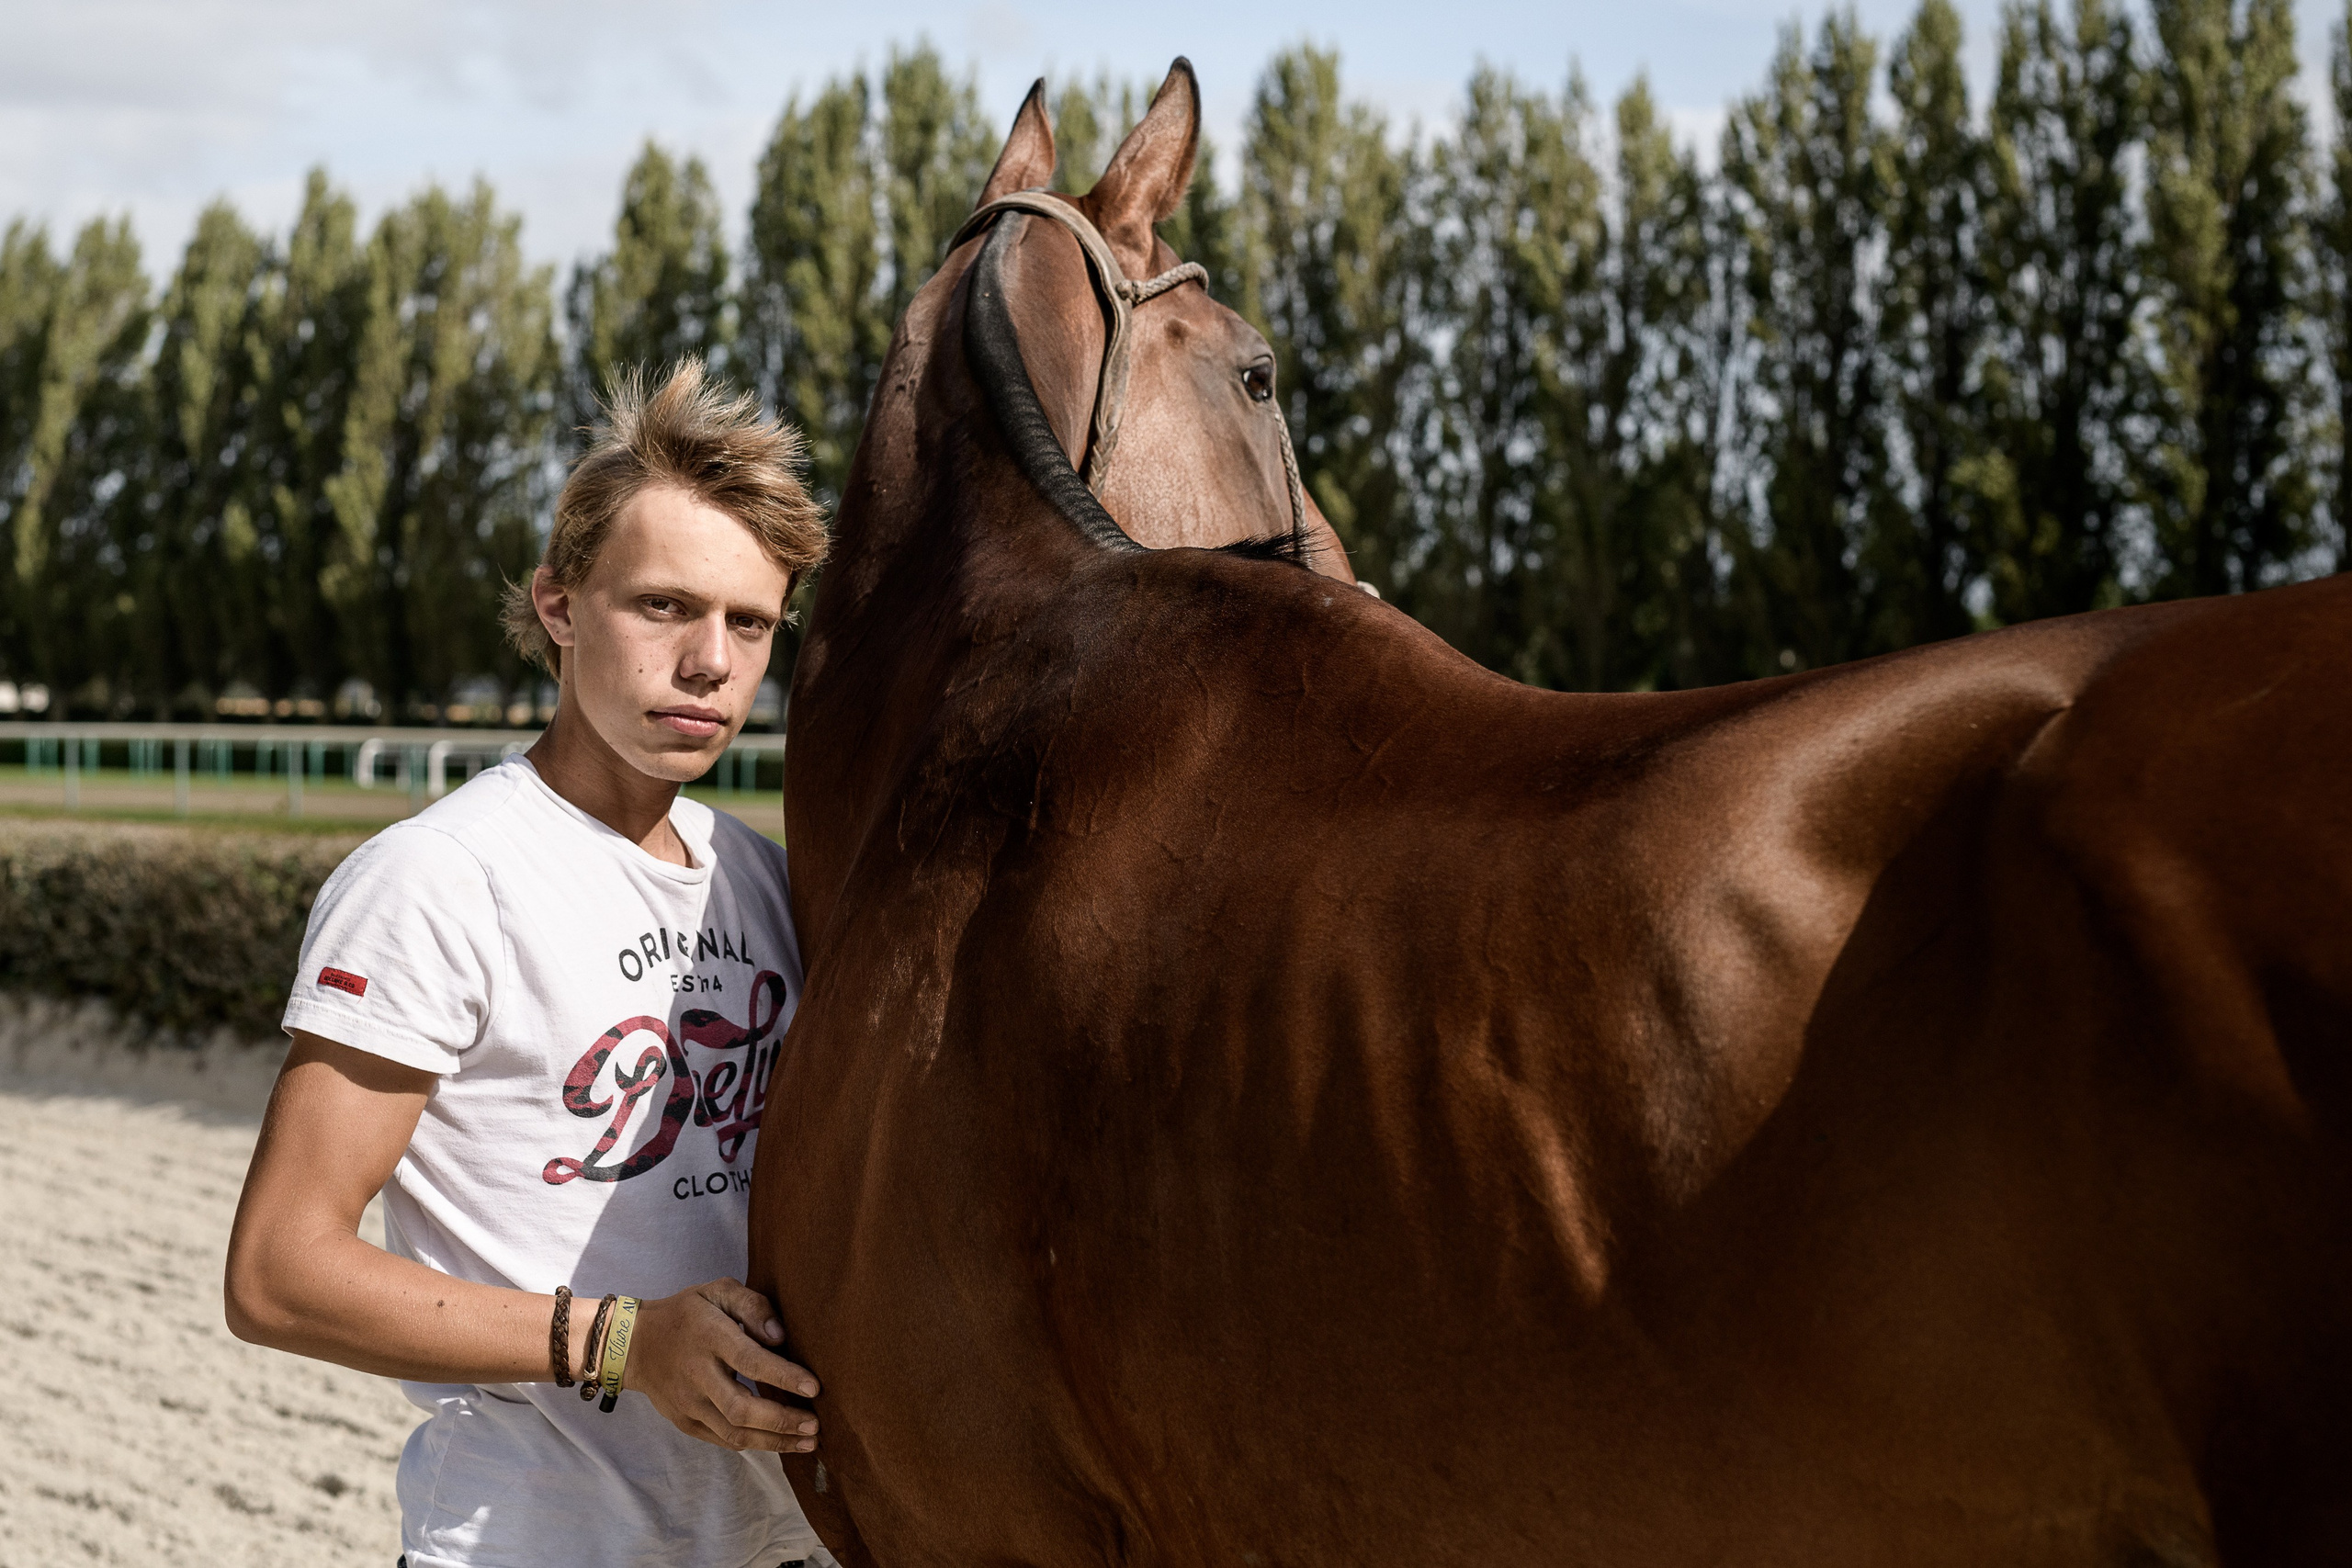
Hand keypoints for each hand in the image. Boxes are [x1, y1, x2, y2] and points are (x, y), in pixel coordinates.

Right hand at [622, 1280, 820, 1452]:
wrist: (636, 1344)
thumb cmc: (687, 1314)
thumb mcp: (717, 1292)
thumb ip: (752, 1305)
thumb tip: (780, 1336)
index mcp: (709, 1337)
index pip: (750, 1360)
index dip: (783, 1376)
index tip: (814, 1388)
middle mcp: (697, 1374)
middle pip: (741, 1408)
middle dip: (782, 1420)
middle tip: (815, 1426)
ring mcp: (688, 1403)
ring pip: (733, 1432)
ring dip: (774, 1441)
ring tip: (807, 1442)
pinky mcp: (685, 1422)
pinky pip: (722, 1439)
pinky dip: (753, 1444)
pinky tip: (780, 1443)